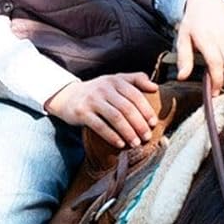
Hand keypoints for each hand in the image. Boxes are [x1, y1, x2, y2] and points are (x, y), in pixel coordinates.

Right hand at [45, 71, 159, 146]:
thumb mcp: (115, 80)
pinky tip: (120, 144)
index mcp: (115, 80)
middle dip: (139, 124)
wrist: (68, 96)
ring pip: (115, 117)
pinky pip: (99, 126)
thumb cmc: (99, 91)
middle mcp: (104, 88)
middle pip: (126, 108)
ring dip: (128, 132)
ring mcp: (92, 100)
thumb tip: (155, 87)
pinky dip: (112, 136)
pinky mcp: (82, 113)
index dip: (146, 110)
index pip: (135, 95)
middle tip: (147, 136)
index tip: (153, 123)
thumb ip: (136, 80)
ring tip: (136, 143)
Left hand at [175, 0, 223, 93]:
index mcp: (207, 38)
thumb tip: (182, 77)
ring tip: (219, 65)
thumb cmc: (193, 24)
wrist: (209, 4)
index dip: (217, 81)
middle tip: (214, 77)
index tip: (214, 93)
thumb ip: (184, 58)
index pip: (216, 64)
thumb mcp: (182, 38)